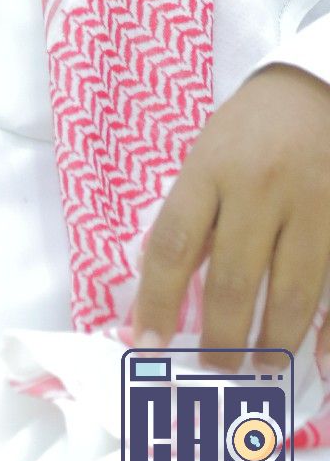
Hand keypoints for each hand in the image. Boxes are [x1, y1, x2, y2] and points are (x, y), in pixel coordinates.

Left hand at [132, 64, 329, 366]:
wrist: (315, 88)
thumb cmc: (250, 130)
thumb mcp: (206, 157)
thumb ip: (192, 219)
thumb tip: (166, 295)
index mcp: (211, 169)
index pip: (174, 246)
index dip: (158, 301)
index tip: (148, 344)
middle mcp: (259, 188)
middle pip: (233, 282)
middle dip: (220, 340)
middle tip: (213, 372)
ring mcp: (311, 207)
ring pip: (290, 297)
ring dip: (271, 345)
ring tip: (257, 371)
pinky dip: (327, 332)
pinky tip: (317, 361)